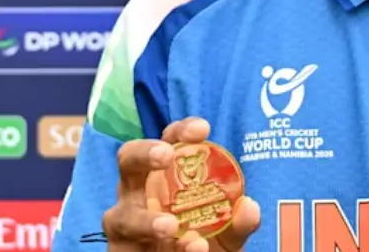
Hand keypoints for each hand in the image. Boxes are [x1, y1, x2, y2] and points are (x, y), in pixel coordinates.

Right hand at [103, 117, 260, 251]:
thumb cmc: (205, 245)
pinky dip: (155, 247)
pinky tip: (189, 250)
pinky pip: (129, 249)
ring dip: (147, 220)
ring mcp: (125, 224)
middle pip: (128, 160)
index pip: (169, 141)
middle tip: (165, 156)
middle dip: (144, 153)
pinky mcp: (119, 251)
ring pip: (123, 215)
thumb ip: (239, 222)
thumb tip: (249, 207)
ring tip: (171, 226)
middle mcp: (140, 192)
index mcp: (166, 175)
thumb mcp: (229, 234)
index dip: (181, 130)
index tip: (202, 129)